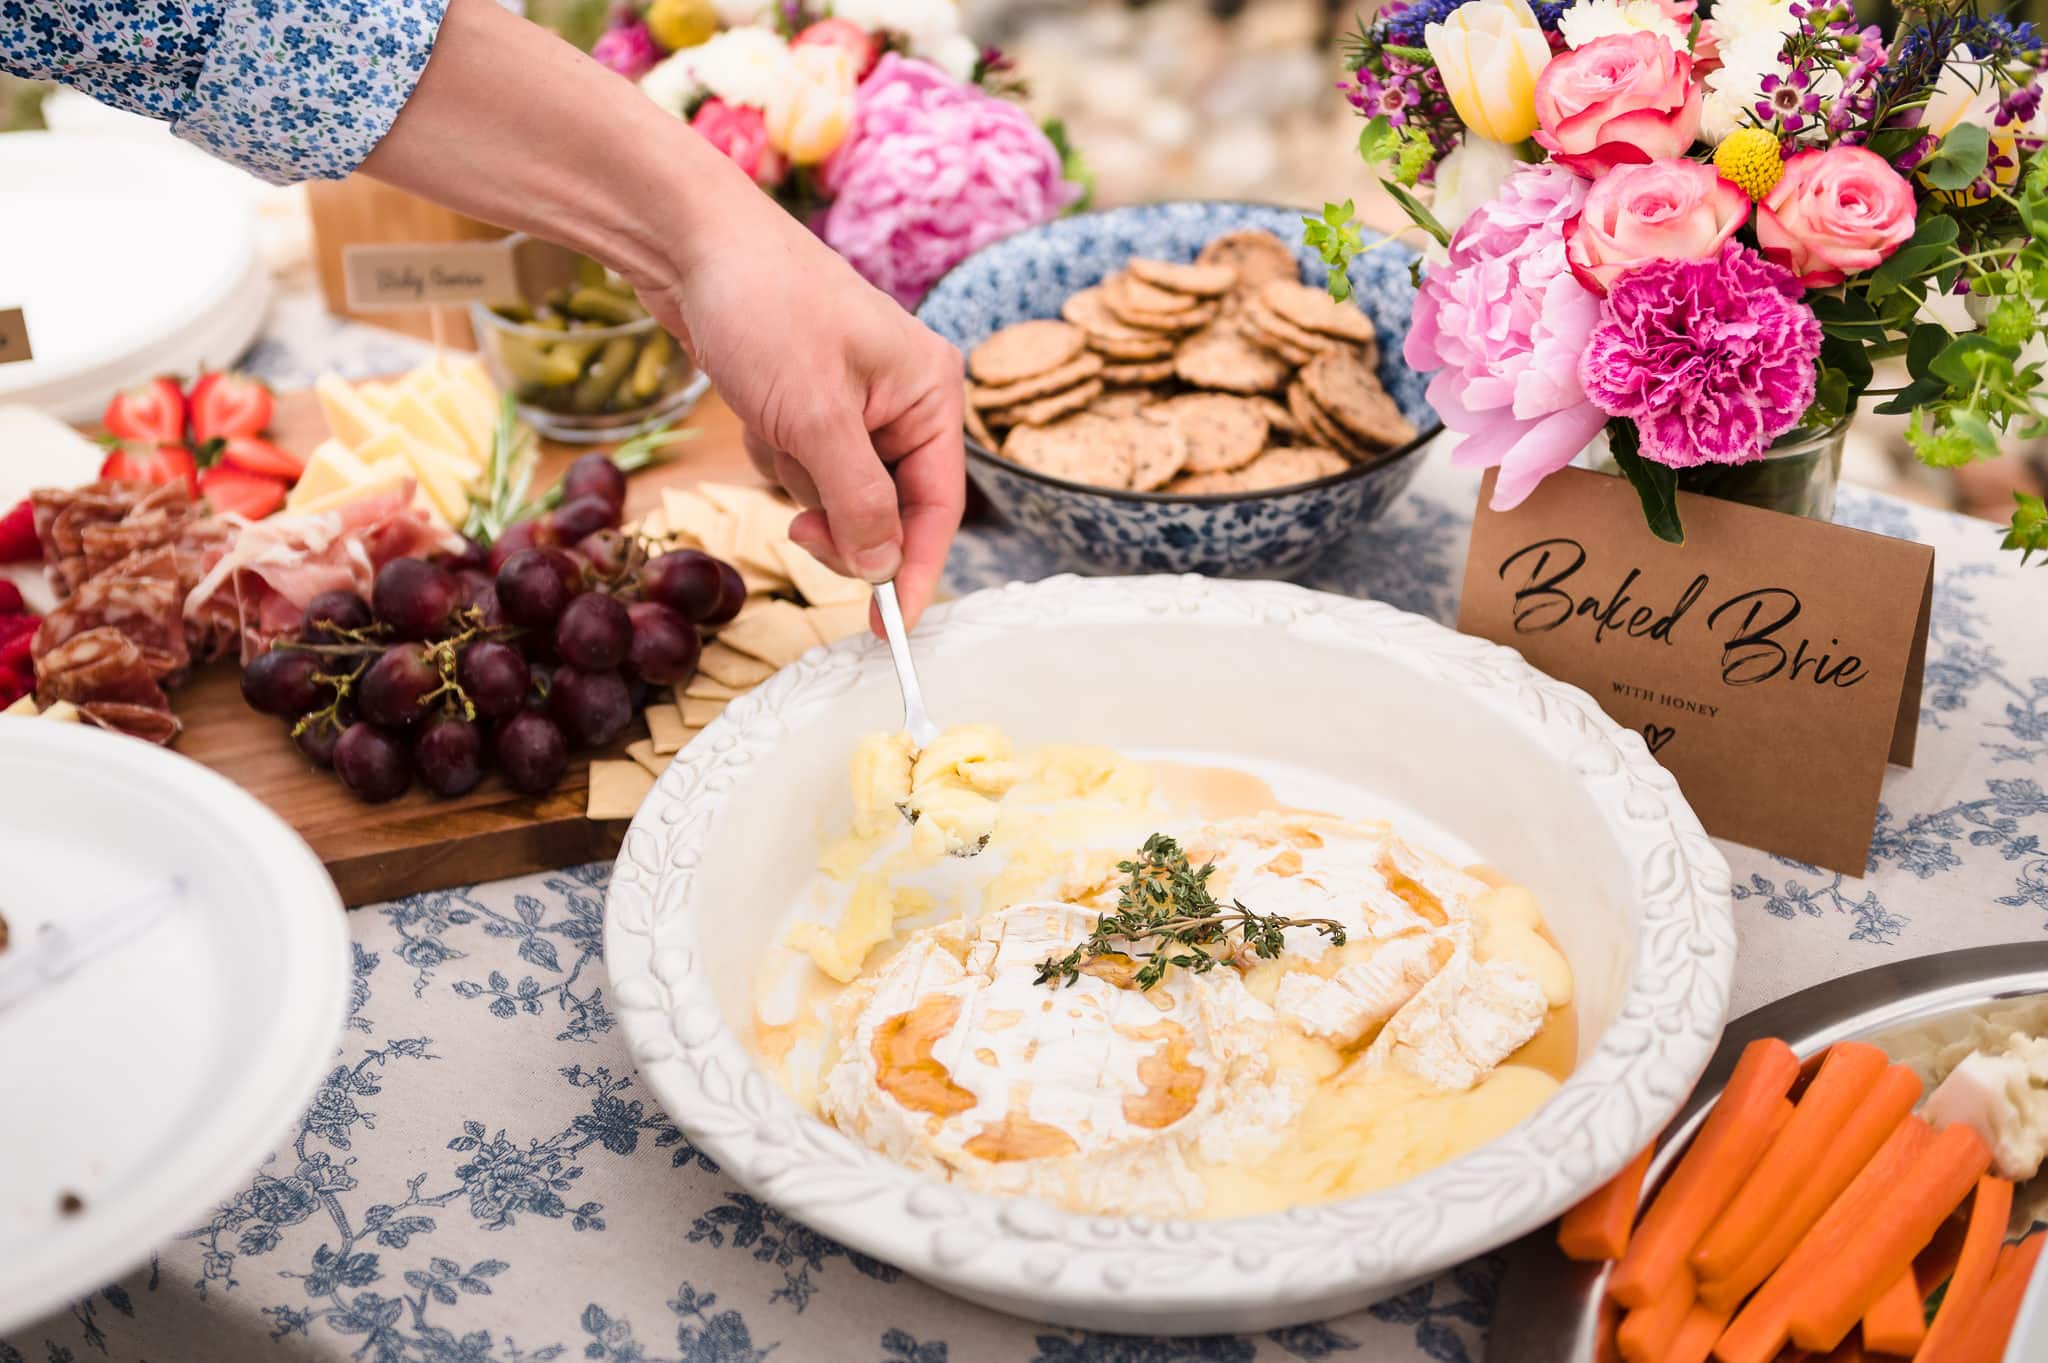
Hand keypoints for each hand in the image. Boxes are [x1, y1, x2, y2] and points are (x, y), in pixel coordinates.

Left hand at [357, 0, 962, 622]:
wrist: (687, 240)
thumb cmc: (762, 309)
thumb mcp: (814, 420)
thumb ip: (858, 502)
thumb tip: (882, 567)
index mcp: (931, 393)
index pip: (939, 508)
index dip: (913, 572)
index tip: (884, 629)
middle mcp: (905, 397)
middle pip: (889, 507)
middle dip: (838, 517)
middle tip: (794, 524)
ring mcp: (858, 397)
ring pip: (840, 490)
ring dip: (797, 478)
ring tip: (771, 426)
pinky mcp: (812, 396)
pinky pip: (805, 462)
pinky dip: (776, 453)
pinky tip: (756, 408)